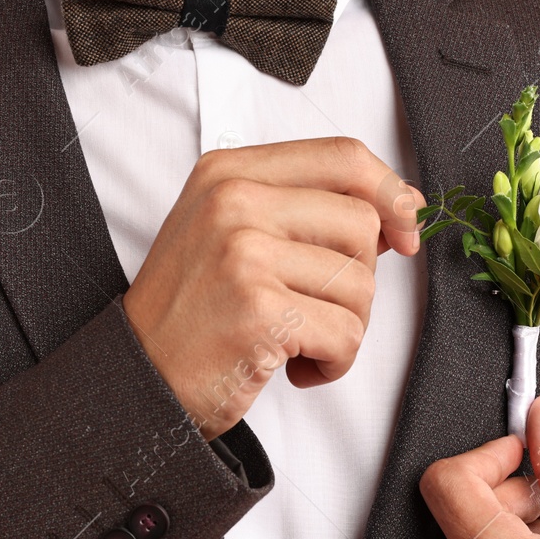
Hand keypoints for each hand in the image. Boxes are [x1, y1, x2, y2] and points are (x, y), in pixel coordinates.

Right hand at [121, 137, 422, 439]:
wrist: (135, 381)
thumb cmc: (189, 315)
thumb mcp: (229, 234)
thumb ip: (301, 208)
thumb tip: (401, 207)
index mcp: (228, 173)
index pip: (343, 157)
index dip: (390, 194)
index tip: (404, 234)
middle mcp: (234, 202)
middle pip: (361, 223)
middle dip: (357, 280)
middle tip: (315, 311)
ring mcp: (244, 253)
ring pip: (360, 283)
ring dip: (345, 328)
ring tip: (299, 343)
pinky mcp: (260, 309)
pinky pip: (346, 333)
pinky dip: (333, 363)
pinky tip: (295, 369)